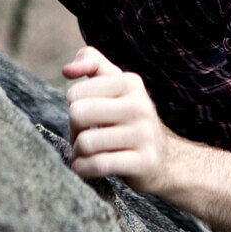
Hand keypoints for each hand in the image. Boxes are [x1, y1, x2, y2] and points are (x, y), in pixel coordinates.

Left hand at [63, 46, 170, 193]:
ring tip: (84, 154)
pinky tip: (84, 168)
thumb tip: (67, 70)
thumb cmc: (126, 117)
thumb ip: (91, 62)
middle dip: (73, 130)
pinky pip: (99, 165)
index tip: (86, 116)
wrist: (163, 158)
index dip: (73, 108)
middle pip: (78, 115)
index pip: (75, 94)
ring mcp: (145, 134)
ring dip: (77, 153)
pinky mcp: (145, 162)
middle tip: (82, 137)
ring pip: (86, 143)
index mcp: (130, 82)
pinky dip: (83, 169)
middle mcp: (140, 105)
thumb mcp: (114, 83)